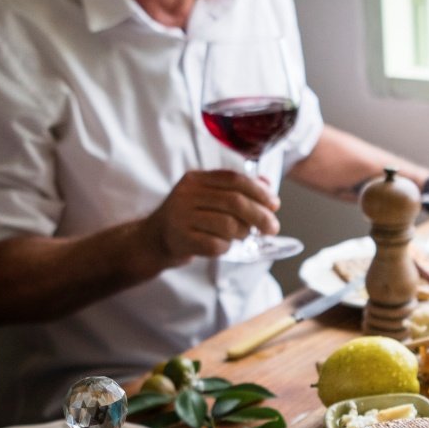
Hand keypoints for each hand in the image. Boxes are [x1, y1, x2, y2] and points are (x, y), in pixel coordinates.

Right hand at [142, 169, 280, 264]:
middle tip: (272, 228)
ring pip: (228, 225)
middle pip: (234, 202)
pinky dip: (225, 248)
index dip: (259, 191)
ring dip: (242, 233)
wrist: (153, 240)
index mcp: (195, 179)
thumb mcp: (207, 197)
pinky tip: (221, 246)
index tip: (275, 205)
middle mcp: (186, 194)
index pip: (233, 179)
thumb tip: (266, 183)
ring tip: (241, 236)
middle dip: (260, 216)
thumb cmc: (188, 218)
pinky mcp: (180, 239)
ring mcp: (181, 217)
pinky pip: (215, 245)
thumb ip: (235, 189)